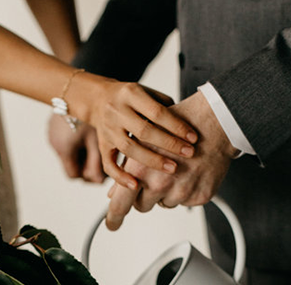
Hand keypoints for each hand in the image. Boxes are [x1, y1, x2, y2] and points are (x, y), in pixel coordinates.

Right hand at [47, 115, 104, 182]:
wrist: (76, 84)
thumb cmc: (90, 112)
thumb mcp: (96, 139)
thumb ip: (96, 162)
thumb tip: (99, 182)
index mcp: (64, 149)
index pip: (75, 175)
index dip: (90, 175)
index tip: (105, 168)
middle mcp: (56, 144)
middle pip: (74, 167)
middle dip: (89, 166)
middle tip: (106, 158)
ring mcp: (55, 135)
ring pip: (73, 155)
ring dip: (86, 155)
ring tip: (101, 146)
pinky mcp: (57, 127)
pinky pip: (70, 144)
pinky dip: (81, 145)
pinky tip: (94, 136)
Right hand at [70, 76, 199, 189]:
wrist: (97, 98)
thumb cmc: (134, 99)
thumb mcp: (149, 93)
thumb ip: (167, 107)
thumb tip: (189, 128)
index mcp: (130, 93)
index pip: (157, 112)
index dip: (176, 126)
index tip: (193, 138)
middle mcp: (116, 110)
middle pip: (144, 131)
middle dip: (169, 144)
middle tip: (189, 153)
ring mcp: (108, 129)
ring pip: (129, 148)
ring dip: (152, 161)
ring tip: (173, 169)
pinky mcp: (102, 144)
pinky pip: (108, 163)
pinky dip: (120, 176)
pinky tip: (136, 185)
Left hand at [104, 91, 238, 230]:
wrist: (213, 124)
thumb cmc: (177, 126)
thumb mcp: (143, 142)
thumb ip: (127, 171)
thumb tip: (115, 194)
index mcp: (141, 170)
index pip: (121, 204)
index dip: (114, 218)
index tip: (112, 226)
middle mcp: (160, 184)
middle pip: (142, 206)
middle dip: (144, 196)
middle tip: (155, 178)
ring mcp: (182, 192)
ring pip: (165, 204)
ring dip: (167, 193)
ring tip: (177, 170)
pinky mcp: (200, 196)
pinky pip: (186, 202)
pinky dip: (186, 191)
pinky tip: (191, 173)